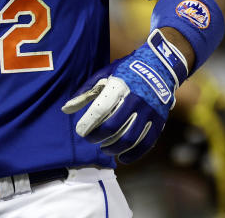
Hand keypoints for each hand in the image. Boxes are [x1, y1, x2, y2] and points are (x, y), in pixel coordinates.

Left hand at [62, 31, 182, 163]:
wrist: (159, 67)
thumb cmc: (126, 71)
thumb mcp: (104, 74)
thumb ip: (86, 92)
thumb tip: (66, 110)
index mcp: (119, 86)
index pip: (100, 109)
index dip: (88, 123)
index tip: (80, 131)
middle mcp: (135, 99)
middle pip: (113, 126)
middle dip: (98, 137)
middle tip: (91, 139)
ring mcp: (149, 111)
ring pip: (129, 138)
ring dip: (113, 148)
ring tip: (104, 148)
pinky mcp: (159, 121)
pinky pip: (146, 143)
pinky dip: (133, 154)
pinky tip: (122, 158)